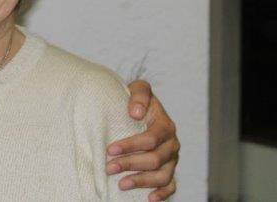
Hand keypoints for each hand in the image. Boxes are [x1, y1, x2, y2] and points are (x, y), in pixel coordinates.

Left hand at [107, 80, 178, 199]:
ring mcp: (172, 159)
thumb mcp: (138, 89)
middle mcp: (172, 143)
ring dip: (142, 182)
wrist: (139, 109)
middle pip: (155, 159)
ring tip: (121, 184)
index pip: (151, 139)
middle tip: (108, 168)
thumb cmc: (136, 100)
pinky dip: (163, 194)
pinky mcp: (169, 169)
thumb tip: (135, 113)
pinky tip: (149, 199)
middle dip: (130, 164)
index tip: (109, 149)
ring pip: (163, 175)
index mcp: (165, 125)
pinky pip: (171, 185)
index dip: (131, 145)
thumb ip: (139, 95)